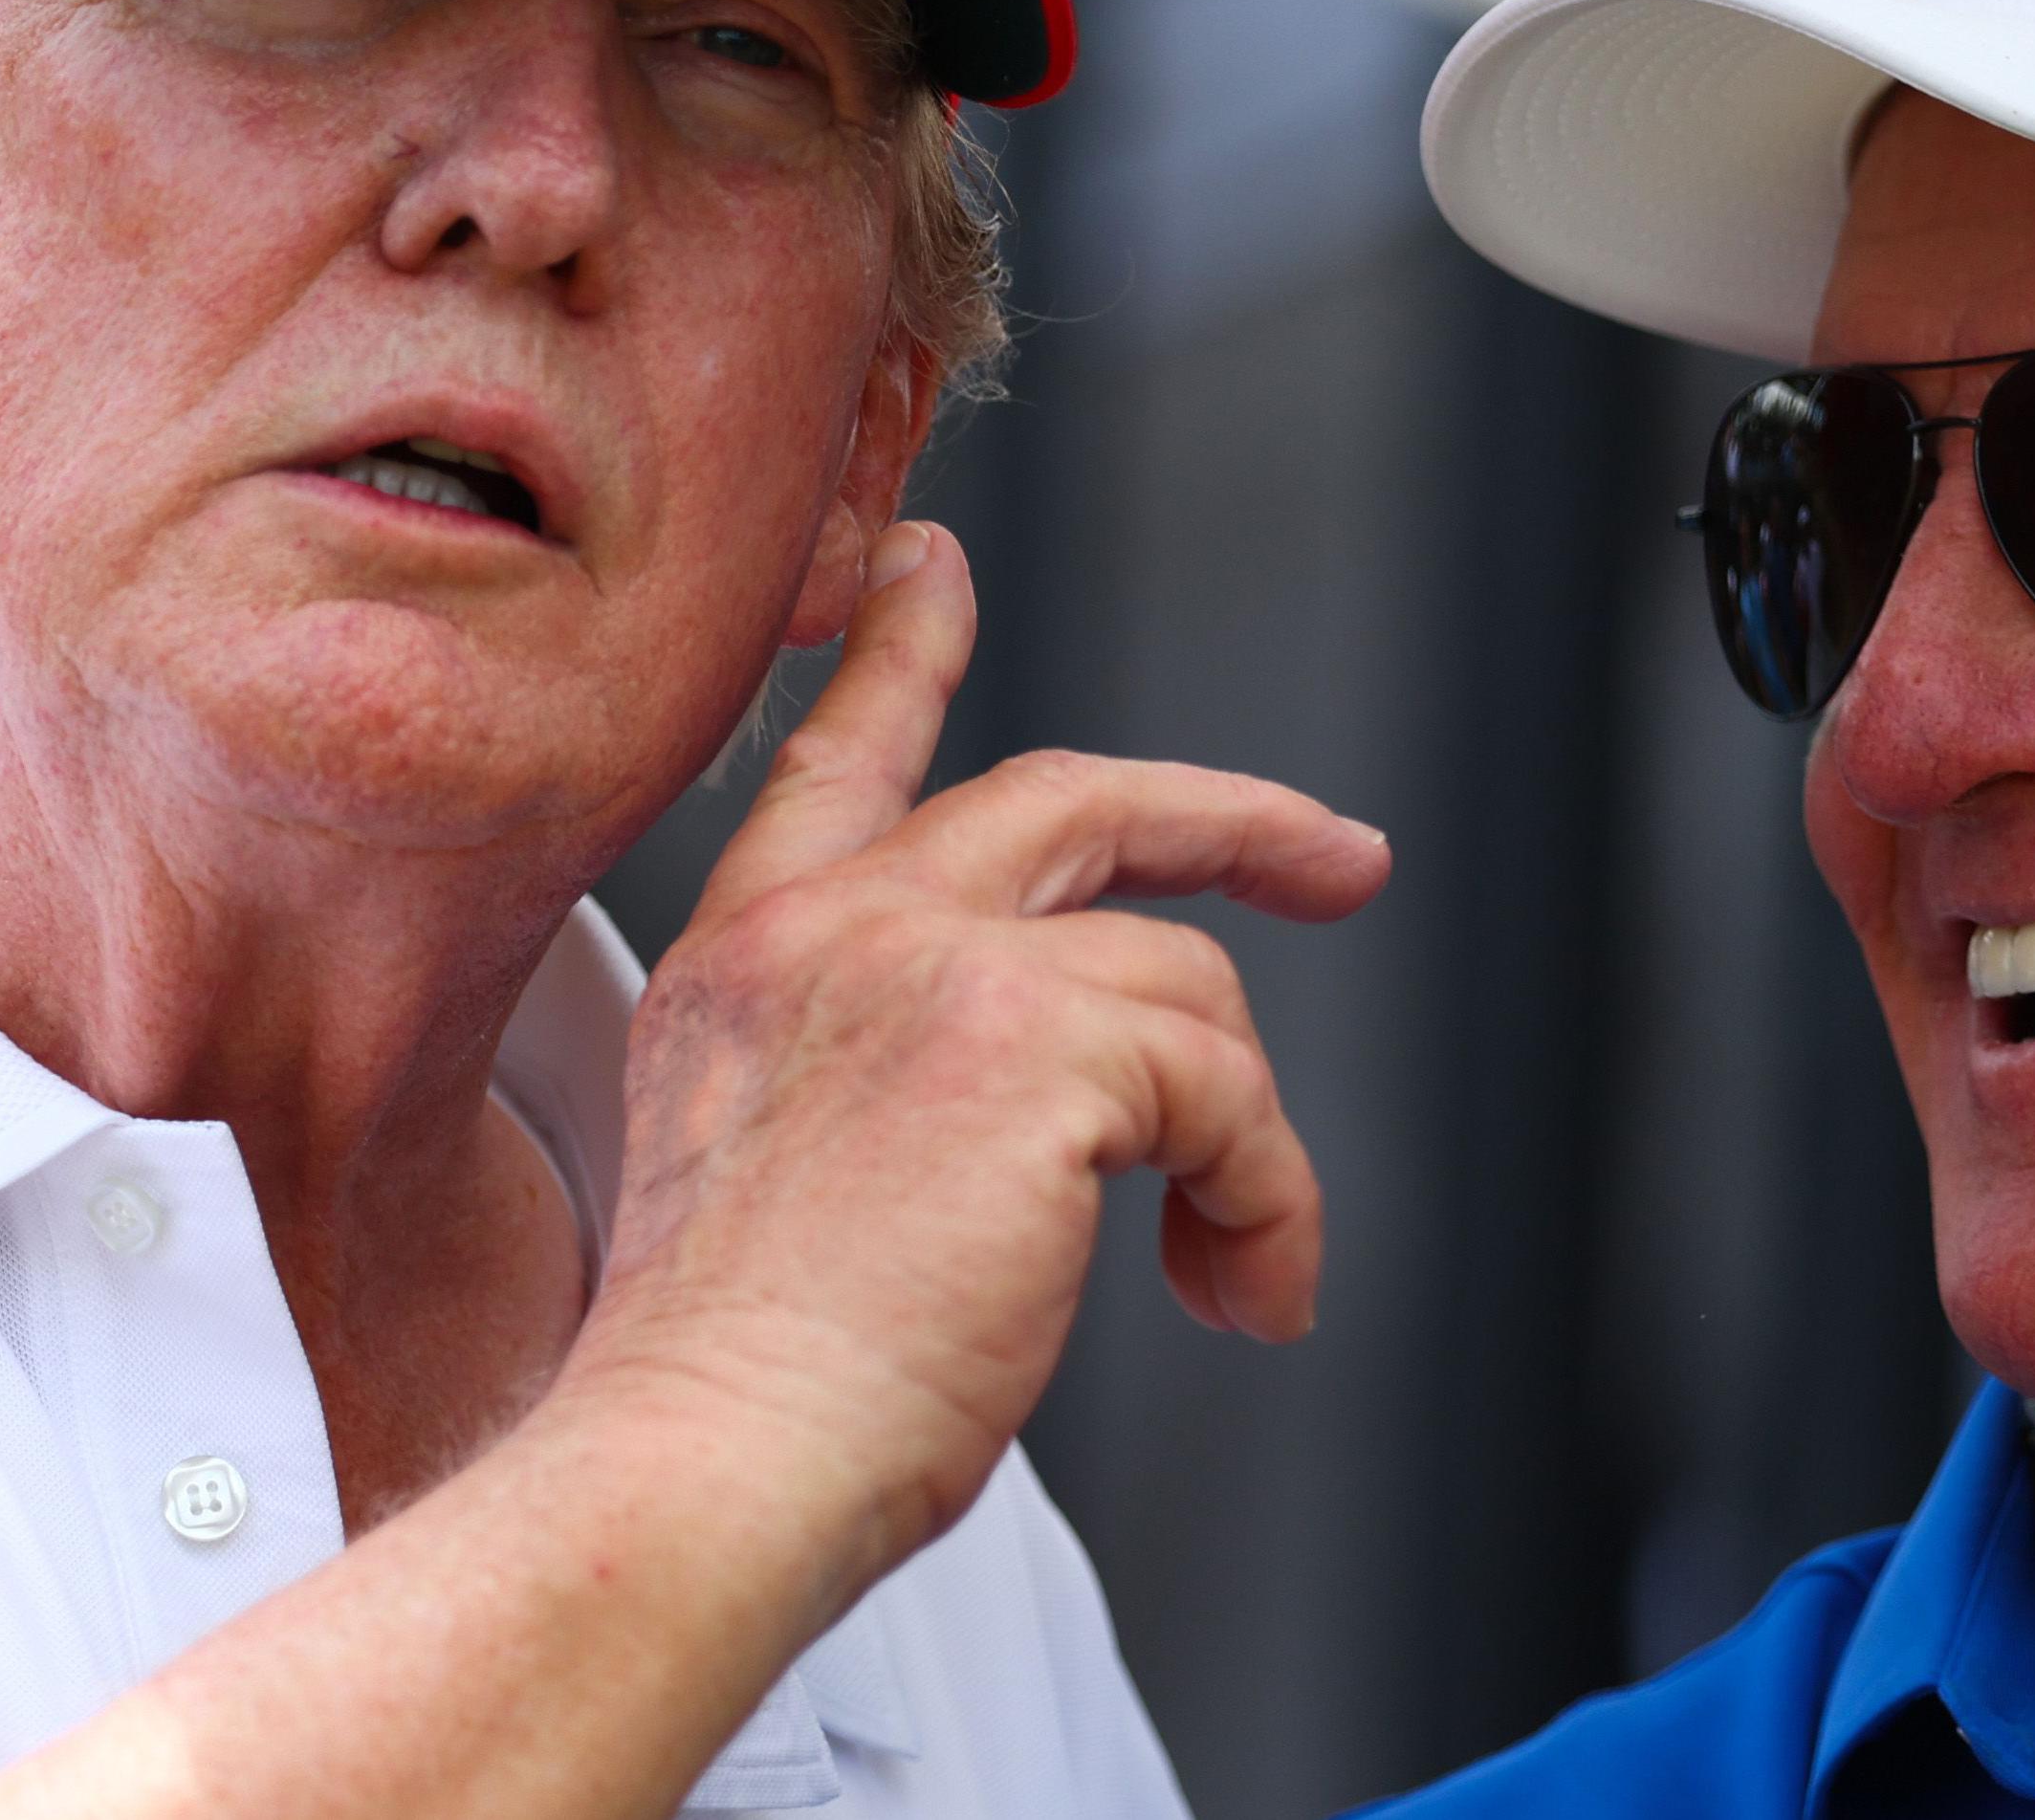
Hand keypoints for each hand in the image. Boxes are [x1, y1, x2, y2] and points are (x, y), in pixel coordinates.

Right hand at [559, 521, 1387, 1588]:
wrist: (696, 1470)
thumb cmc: (728, 1391)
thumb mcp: (764, 1173)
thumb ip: (871, 1079)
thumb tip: (1048, 1106)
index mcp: (749, 957)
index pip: (838, 757)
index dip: (902, 648)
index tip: (936, 563)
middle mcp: (833, 927)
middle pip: (1074, 800)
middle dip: (1230, 817)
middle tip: (1339, 856)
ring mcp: (935, 967)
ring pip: (1187, 992)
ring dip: (1246, 1143)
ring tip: (1234, 1273)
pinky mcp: (1038, 1044)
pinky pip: (1231, 1091)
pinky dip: (1267, 1199)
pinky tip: (1237, 1290)